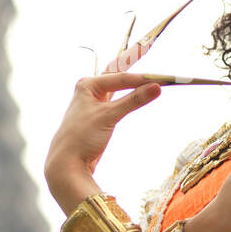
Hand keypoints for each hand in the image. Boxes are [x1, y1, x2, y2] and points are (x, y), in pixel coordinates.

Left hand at [44, 72, 161, 195]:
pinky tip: (137, 93)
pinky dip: (129, 97)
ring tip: (152, 77)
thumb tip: (156, 88)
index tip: (164, 80)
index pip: (121, 77)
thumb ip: (133, 100)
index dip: (143, 79)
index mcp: (88, 85)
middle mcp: (89, 90)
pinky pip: (118, 101)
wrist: (66, 163)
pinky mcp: (99, 116)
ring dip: (134, 86)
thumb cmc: (82, 137)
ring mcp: (94, 103)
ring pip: (118, 89)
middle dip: (137, 73)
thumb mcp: (109, 116)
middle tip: (158, 68)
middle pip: (119, 78)